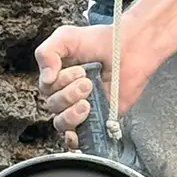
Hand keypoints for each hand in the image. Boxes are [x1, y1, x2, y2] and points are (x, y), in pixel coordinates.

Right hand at [35, 23, 150, 148]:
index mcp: (57, 76)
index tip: (80, 70)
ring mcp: (81, 108)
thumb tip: (45, 79)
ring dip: (71, 113)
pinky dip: (73, 139)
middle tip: (88, 81)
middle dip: (69, 94)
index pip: (46, 89)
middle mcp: (66, 93)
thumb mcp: (67, 37)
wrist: (130, 48)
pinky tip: (76, 133)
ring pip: (61, 123)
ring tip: (88, 101)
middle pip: (52, 106)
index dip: (59, 82)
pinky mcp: (97, 120)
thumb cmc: (101, 41)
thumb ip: (47, 52)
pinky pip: (77, 139)